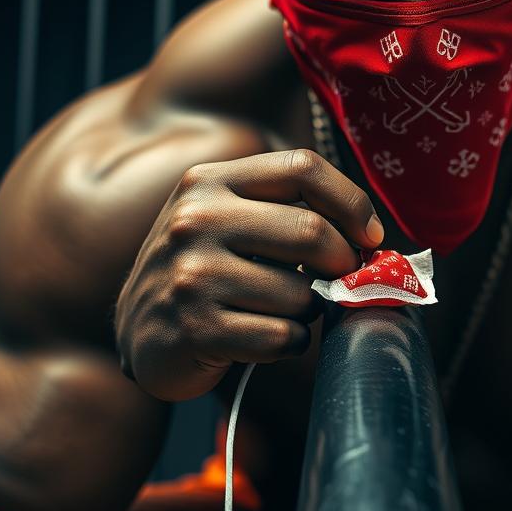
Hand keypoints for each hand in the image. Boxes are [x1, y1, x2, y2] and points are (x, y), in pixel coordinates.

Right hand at [114, 149, 383, 400]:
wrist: (142, 334)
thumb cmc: (207, 273)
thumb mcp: (228, 220)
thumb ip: (285, 210)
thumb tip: (368, 236)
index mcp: (209, 181)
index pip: (302, 167)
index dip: (351, 202)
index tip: (369, 235)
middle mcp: (195, 220)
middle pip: (312, 231)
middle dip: (342, 264)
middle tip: (338, 280)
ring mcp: (192, 275)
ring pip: (301, 294)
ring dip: (308, 310)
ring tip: (280, 310)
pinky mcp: (196, 329)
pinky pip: (282, 337)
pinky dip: (289, 343)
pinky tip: (264, 337)